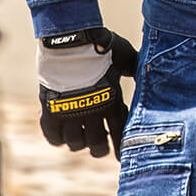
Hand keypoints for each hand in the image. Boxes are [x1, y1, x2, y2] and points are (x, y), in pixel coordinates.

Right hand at [37, 27, 137, 158]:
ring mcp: (70, 112)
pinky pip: (53, 135)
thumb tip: (145, 67)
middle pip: (96, 145)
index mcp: (112, 101)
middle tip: (99, 146)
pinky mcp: (51, 110)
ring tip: (80, 139)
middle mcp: (92, 112)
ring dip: (78, 143)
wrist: (71, 40)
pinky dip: (57, 139)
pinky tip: (61, 136)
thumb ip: (132, 66)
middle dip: (99, 148)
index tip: (120, 155)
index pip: (120, 134)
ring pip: (75, 143)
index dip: (120, 147)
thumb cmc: (102, 46)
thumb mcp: (124, 55)